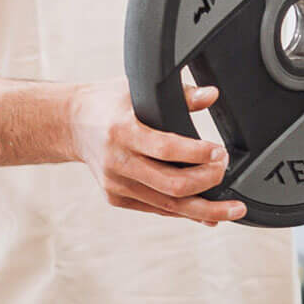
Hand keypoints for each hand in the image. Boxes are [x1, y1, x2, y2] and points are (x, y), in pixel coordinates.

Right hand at [68, 79, 246, 225]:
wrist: (71, 123)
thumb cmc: (106, 104)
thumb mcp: (137, 89)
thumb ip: (178, 94)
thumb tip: (210, 95)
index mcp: (122, 132)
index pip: (166, 149)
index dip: (197, 154)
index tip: (219, 152)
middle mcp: (118, 162)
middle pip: (172, 185)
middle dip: (207, 181)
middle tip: (224, 169)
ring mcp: (116, 184)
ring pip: (168, 206)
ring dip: (205, 209)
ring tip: (232, 209)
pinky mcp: (116, 197)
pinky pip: (157, 209)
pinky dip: (184, 212)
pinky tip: (207, 214)